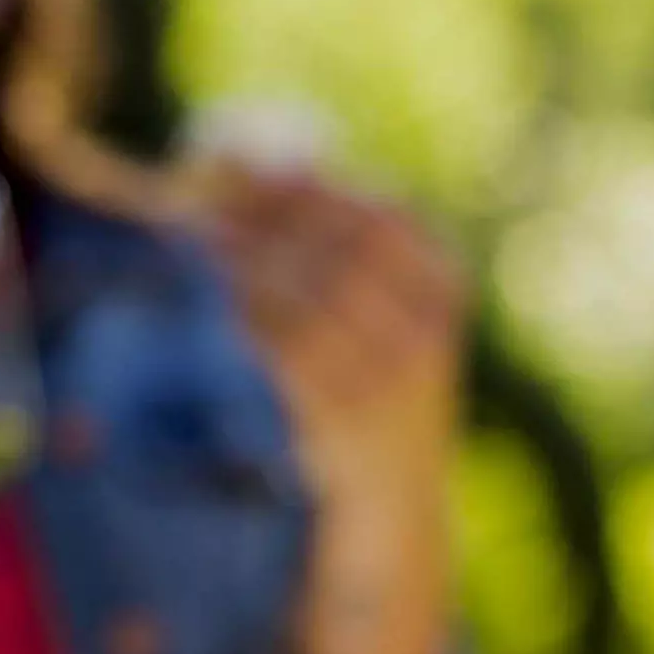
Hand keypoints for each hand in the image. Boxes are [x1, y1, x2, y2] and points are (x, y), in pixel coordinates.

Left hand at [200, 167, 463, 498]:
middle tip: (209, 194)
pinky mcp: (342, 417)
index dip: (313, 183)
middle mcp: (427, 330)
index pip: (379, 213)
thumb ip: (347, 240)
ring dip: (247, 259)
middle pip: (337, 247)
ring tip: (208, 238)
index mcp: (445, 288)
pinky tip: (228, 299)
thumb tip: (275, 157)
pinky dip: (249, 314)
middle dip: (268, 214)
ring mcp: (388, 378)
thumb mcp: (391, 309)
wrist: (396, 496)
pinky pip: (283, 348)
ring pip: (304, 294)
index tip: (257, 162)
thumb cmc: (380, 383)